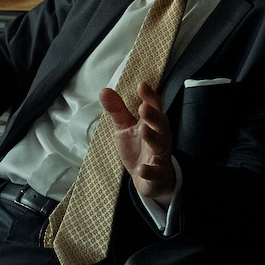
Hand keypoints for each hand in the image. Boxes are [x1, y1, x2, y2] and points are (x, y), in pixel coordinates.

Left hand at [100, 81, 177, 206]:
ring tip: (144, 130)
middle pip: (161, 124)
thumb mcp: (125, 127)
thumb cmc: (138, 148)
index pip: (154, 106)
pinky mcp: (158, 174)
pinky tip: (143, 169)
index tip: (141, 85)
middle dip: (153, 116)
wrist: (148, 179)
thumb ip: (117, 110)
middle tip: (143, 108)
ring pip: (160, 145)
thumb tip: (104, 90)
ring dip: (153, 138)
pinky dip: (150, 171)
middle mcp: (160, 136)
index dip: (149, 96)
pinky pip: (156, 172)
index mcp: (153, 123)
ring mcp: (160, 155)